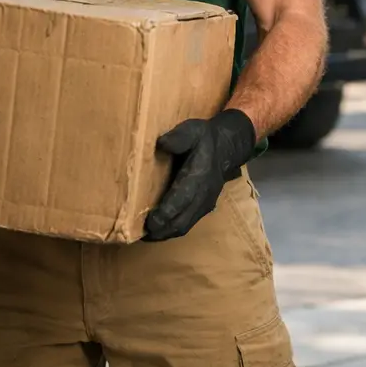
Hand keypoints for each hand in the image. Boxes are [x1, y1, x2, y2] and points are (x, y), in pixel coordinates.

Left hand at [144, 108, 257, 241]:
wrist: (226, 148)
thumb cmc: (204, 139)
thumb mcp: (193, 130)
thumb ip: (179, 137)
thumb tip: (162, 144)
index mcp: (199, 175)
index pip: (183, 198)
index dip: (167, 212)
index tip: (150, 222)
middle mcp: (203, 194)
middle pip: (182, 220)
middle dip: (162, 230)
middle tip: (139, 234)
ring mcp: (205, 204)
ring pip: (184, 226)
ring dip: (165, 233)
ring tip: (145, 235)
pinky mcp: (203, 208)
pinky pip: (187, 224)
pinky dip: (171, 230)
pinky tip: (157, 230)